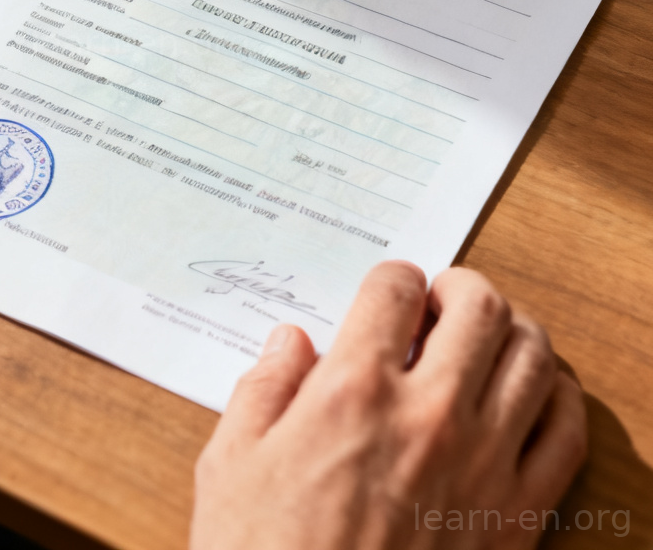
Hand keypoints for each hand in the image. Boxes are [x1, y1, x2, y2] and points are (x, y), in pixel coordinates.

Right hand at [191, 262, 585, 549]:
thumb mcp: (231, 463)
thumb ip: (264, 387)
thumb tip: (291, 341)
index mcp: (352, 392)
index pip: (394, 289)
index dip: (391, 278)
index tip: (387, 291)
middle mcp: (428, 415)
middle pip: (478, 306)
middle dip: (460, 286)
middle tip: (440, 302)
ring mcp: (484, 466)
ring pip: (533, 357)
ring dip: (512, 330)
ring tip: (485, 340)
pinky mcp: (518, 519)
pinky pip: (567, 434)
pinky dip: (558, 398)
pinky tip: (533, 394)